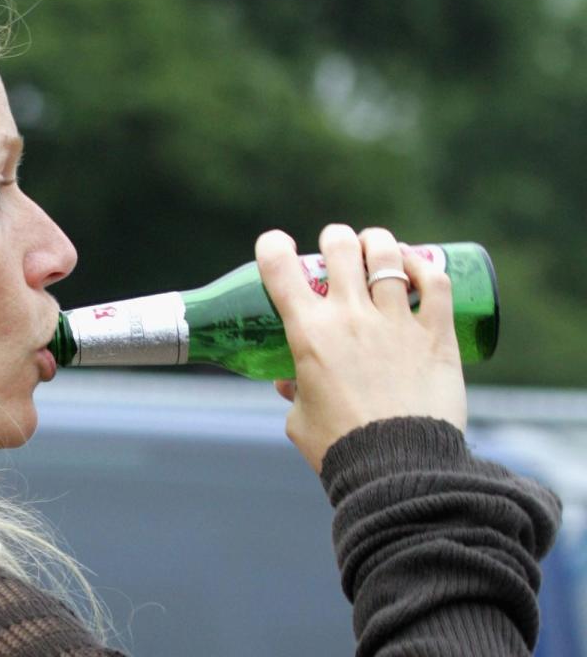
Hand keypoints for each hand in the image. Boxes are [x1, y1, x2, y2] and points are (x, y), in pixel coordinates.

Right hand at [256, 225, 466, 472]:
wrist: (398, 469)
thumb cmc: (342, 448)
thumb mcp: (300, 420)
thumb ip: (294, 394)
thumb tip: (289, 382)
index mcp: (308, 334)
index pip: (279, 268)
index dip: (272, 247)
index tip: (276, 246)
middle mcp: (349, 317)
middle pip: (340, 247)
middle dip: (334, 239)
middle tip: (336, 248)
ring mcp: (395, 321)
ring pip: (387, 254)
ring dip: (377, 242)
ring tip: (377, 246)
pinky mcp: (435, 333)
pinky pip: (435, 281)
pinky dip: (424, 264)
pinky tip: (418, 263)